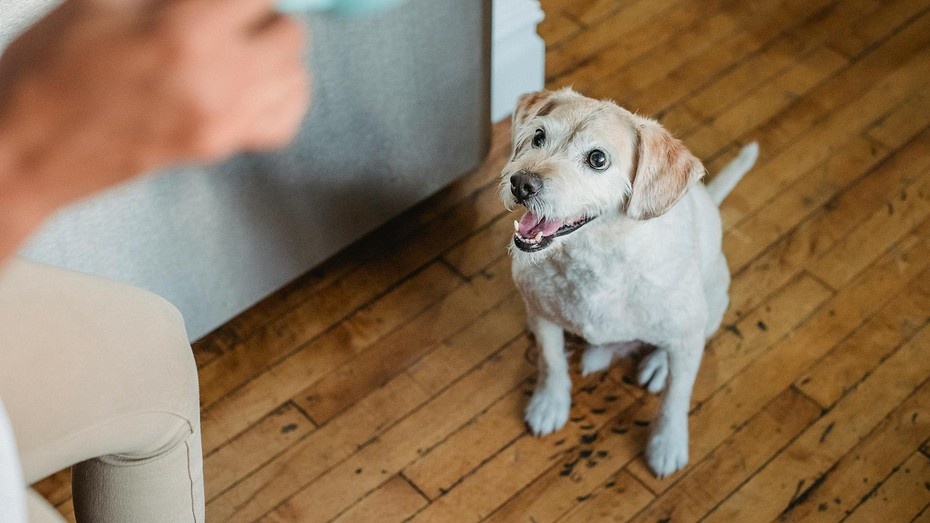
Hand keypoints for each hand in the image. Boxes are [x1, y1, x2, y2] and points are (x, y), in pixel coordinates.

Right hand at [0, 0, 310, 209]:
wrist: (25, 147)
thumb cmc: (48, 70)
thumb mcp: (99, 0)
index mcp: (182, 34)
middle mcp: (215, 81)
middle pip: (290, 32)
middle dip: (263, 15)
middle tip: (227, 14)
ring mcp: (222, 122)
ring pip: (296, 76)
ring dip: (275, 54)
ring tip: (239, 46)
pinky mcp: (218, 148)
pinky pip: (285, 120)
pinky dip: (280, 97)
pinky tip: (252, 83)